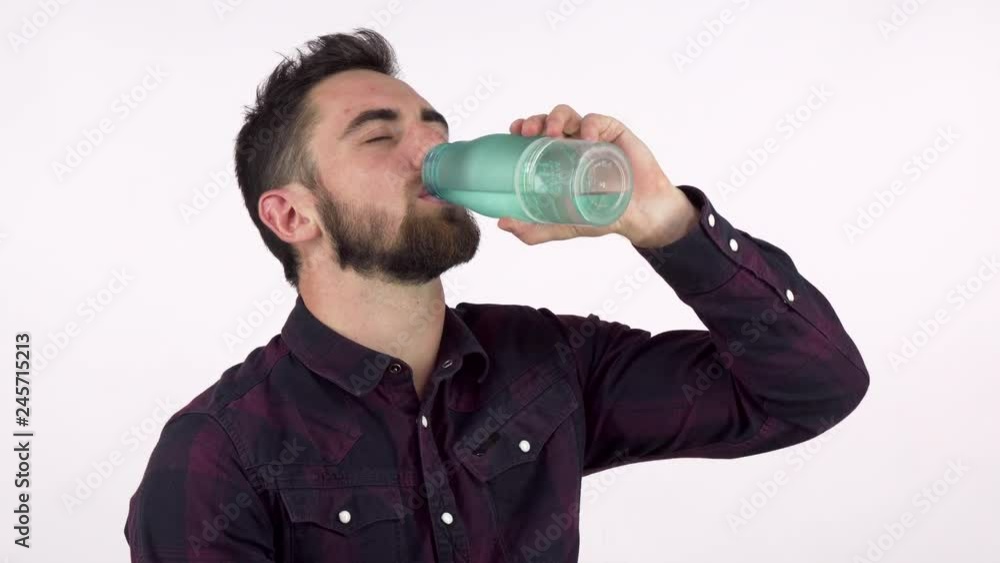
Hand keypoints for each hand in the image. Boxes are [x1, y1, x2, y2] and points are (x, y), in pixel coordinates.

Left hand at [500, 104, 696, 246]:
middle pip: (547, 121)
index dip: (521, 129)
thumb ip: (535, 229)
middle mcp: (572, 145)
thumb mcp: (564, 225)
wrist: (641, 217)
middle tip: (526, 132)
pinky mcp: (615, 134)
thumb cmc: (603, 216)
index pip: (534, 137)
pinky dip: (590, 125)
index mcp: (557, 159)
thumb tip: (503, 224)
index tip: (512, 132)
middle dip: (534, 120)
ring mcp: (593, 138)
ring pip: (568, 115)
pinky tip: (587, 137)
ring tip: (552, 132)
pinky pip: (598, 121)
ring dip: (555, 117)